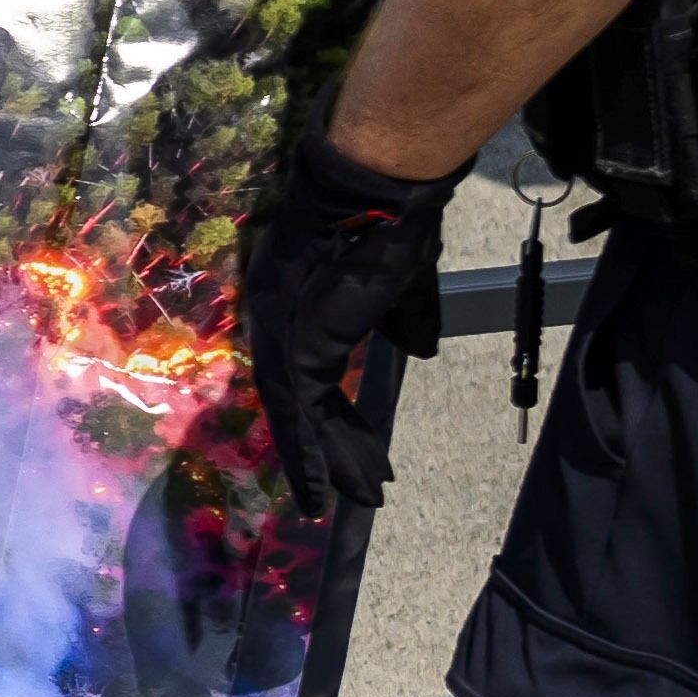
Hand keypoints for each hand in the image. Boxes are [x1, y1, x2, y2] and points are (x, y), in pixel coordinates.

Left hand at [240, 122, 454, 523]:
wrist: (376, 196)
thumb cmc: (389, 229)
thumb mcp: (400, 286)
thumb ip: (404, 319)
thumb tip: (419, 349)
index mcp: (301, 308)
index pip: (311, 372)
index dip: (336, 413)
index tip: (362, 448)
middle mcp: (279, 324)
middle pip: (300, 402)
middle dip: (334, 447)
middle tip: (361, 488)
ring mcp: (282, 337)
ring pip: (299, 417)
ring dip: (328, 462)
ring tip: (358, 500)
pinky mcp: (295, 349)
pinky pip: (299, 415)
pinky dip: (310, 456)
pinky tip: (321, 492)